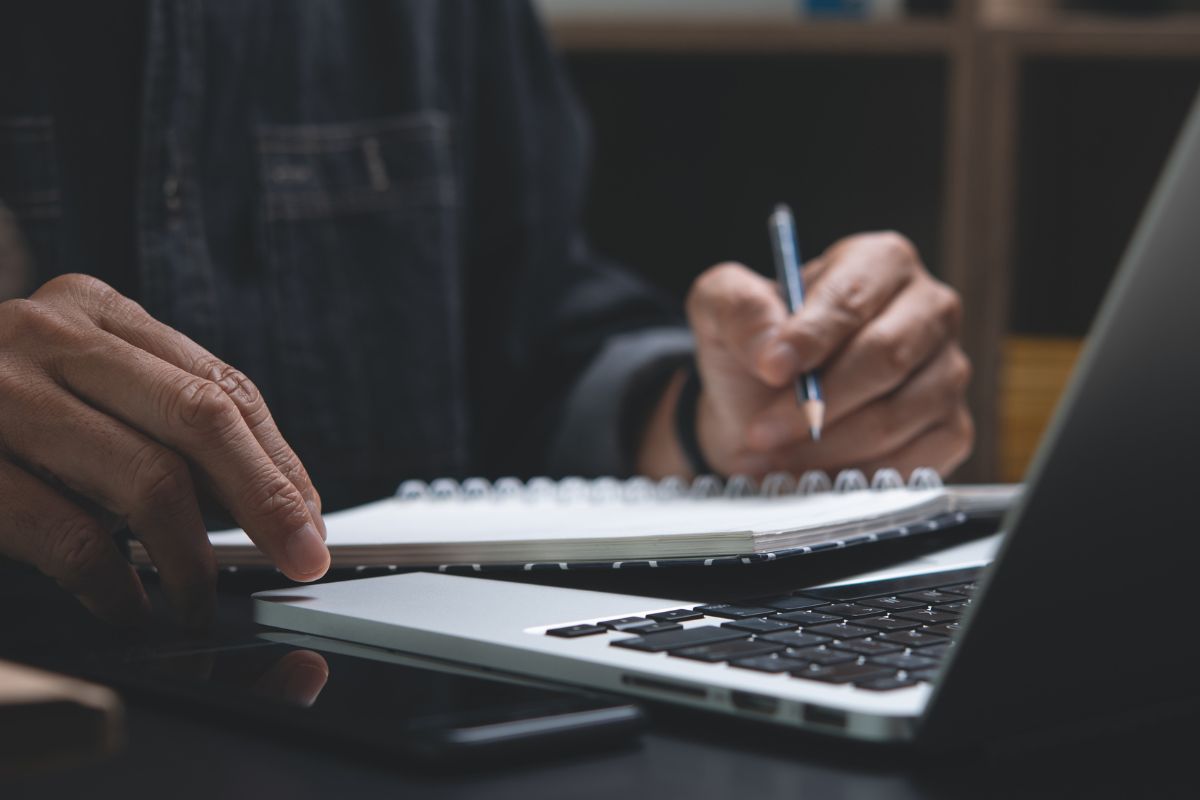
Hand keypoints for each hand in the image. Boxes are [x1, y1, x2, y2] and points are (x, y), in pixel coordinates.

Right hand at [0, 274, 328, 626]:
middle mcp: (47, 333)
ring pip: (144, 478)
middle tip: (301, 557)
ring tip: (202, 601)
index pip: (221, 385)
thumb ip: (157, 413)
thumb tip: (275, 498)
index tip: (311, 520)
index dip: (279, 462)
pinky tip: (131, 607)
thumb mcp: (77, 380)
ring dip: (193, 557)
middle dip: (267, 500)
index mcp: (94, 308)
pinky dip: (115, 583)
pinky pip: (66, 534)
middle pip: (201, 419)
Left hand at [665, 232, 972, 478]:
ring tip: (774, 456)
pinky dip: (856, 475)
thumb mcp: (723, 310)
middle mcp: (929, 310)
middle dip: (815, 403)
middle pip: (885, 357)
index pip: (853, 298)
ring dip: (825, 446)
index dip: (810, 338)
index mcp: (880, 262)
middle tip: (761, 431)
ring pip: (896, 416)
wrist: (762, 413)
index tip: (771, 369)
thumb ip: (737, 307)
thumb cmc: (756, 354)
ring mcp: (947, 370)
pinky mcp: (951, 428)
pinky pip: (916, 460)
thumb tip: (772, 345)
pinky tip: (815, 474)